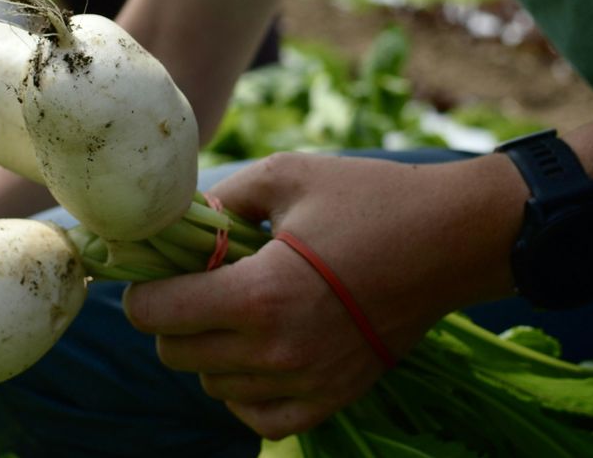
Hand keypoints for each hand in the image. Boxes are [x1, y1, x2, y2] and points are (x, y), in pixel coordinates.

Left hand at [123, 152, 526, 439]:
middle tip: (192, 284)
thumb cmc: (368, 199)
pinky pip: (258, 417)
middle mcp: (278, 350)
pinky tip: (254, 353)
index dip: (141, 290)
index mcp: (259, 294)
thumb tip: (180, 223)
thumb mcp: (287, 176)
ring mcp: (307, 382)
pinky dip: (242, 390)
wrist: (451, 240)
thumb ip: (223, 199)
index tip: (151, 272)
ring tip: (231, 310)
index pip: (157, 314)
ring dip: (206, 350)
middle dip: (169, 317)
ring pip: (211, 384)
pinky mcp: (332, 397)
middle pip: (175, 354)